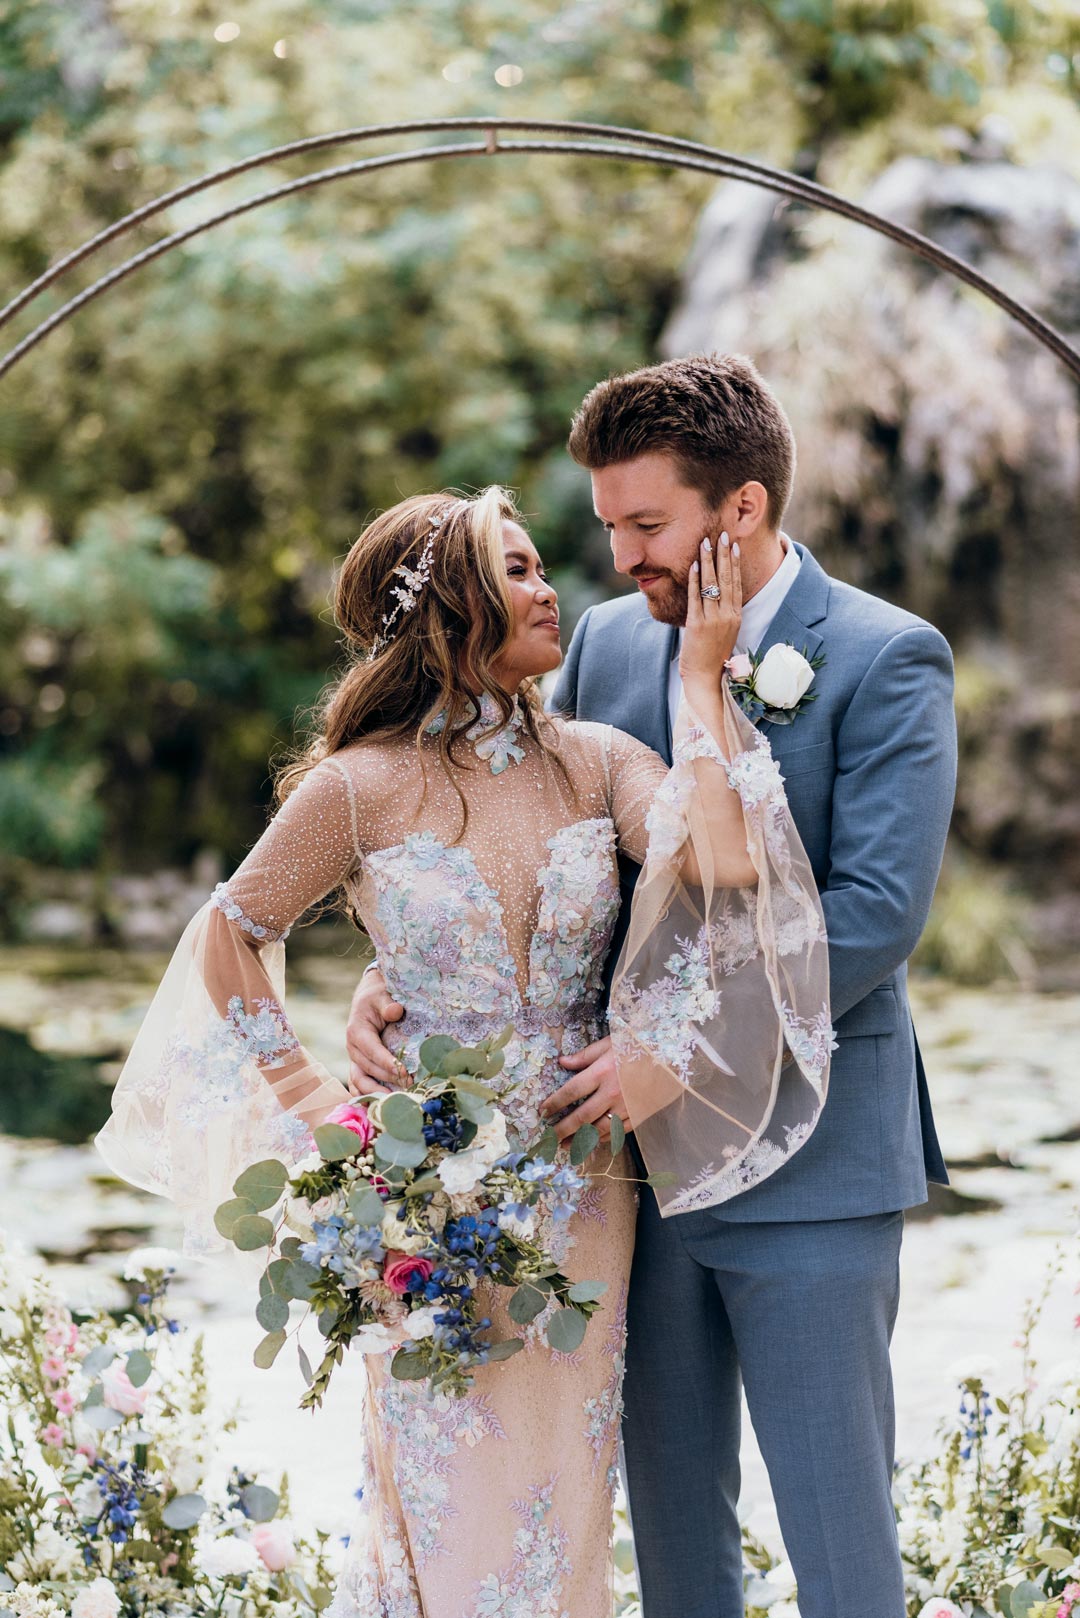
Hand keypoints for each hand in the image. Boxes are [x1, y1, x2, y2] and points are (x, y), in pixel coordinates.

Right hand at [345, 966, 405, 1094]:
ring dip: (376, 1092)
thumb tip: (395, 1011)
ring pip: (359, 1081)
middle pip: (368, 1069)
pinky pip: (359, 1084)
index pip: (372, 1051)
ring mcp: (354, 1058)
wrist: (369, 998)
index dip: (387, 1063)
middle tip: (410, 1086)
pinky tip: (382, 1104)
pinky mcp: (359, 1065)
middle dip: (388, 1079)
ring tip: (395, 1101)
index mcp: (356, 1031)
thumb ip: (388, 1004)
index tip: (405, 1072)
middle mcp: (352, 1047)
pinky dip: (368, 1095)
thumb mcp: (382, 995)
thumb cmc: (378, 996)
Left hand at [539, 1035, 628, 1145]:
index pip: (571, 1092)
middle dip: (562, 1129)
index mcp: (602, 1072)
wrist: (672, 1055)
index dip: (555, 1103)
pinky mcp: (638, 1115)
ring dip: (579, 1140)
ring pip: (598, 1129)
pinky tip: (592, 1142)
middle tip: (549, 1138)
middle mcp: (611, 1093)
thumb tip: (562, 1062)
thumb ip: (585, 1056)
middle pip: (581, 1116)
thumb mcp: (609, 1044)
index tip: (543, 1111)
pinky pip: (617, 1132)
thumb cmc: (638, 1044)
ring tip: (565, 1146)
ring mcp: (626, 1107)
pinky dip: (603, 1139)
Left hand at [679, 533, 741, 698]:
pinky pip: (696, 597)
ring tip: (706, 543)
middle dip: (724, 555)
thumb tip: (719, 595)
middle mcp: (727, 616)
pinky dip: (694, 580)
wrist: (705, 678)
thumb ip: (724, 614)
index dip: (735, 564)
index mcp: (736, 617)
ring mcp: (713, 620)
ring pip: (711, 584)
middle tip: (723, 535)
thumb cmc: (712, 657)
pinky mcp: (696, 625)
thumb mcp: (725, 633)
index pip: (736, 584)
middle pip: (727, 579)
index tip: (734, 546)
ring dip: (708, 561)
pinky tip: (693, 565)